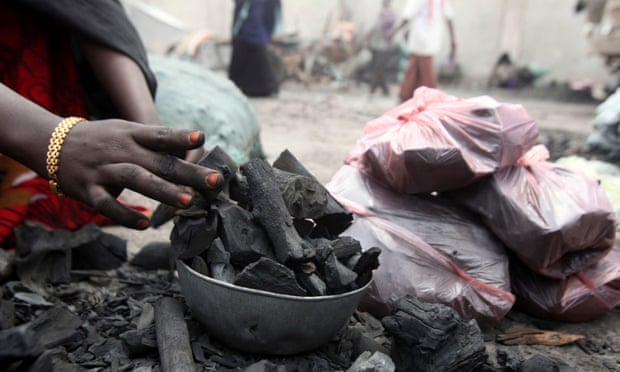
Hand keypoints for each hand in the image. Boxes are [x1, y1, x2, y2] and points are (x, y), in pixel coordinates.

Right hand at [55, 120, 221, 228]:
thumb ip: (157, 143)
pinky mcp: (89, 190)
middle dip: (188, 172)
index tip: (202, 138)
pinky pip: (107, 205)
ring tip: (188, 202)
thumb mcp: (127, 132)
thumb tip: (195, 150)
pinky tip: (145, 224)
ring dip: (163, 191)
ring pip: (136, 179)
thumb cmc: (102, 140)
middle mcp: (120, 150)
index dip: (180, 136)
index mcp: (132, 135)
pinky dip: (125, 215)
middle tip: (215, 181)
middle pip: (158, 161)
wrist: (53, 144)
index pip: (160, 135)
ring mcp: (104, 170)